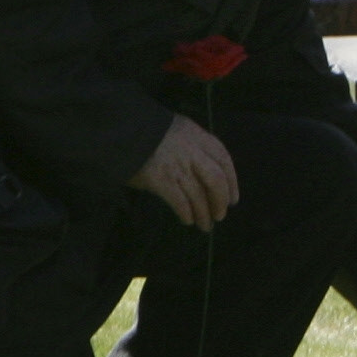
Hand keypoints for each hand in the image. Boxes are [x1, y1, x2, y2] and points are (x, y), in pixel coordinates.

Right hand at [126, 114, 240, 230]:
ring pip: (198, 194)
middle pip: (216, 180)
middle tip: (220, 215)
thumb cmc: (149, 133)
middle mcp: (192, 151)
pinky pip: (180, 201)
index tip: (233, 199)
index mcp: (198, 136)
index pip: (224, 160)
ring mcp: (177, 166)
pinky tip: (187, 220)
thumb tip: (205, 175)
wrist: (122, 131)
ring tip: (205, 225)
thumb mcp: (178, 131)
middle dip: (220, 200)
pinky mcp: (160, 179)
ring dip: (204, 213)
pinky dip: (186, 212)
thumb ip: (194, 148)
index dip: (232, 182)